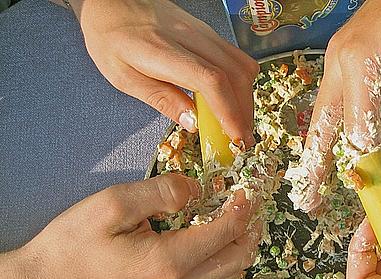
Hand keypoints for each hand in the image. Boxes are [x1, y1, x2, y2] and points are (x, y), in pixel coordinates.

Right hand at [1, 174, 259, 278]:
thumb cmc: (73, 243)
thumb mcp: (114, 204)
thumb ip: (162, 192)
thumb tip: (196, 188)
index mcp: (169, 261)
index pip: (225, 233)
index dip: (241, 208)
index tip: (244, 187)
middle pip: (236, 259)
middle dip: (250, 228)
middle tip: (250, 201)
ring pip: (226, 271)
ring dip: (239, 242)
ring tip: (236, 213)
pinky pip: (209, 275)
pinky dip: (221, 253)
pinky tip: (211, 231)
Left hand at [69, 0, 257, 144]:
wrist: (113, 2)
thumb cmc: (112, 38)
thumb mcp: (124, 77)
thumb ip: (161, 100)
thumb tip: (193, 123)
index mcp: (162, 51)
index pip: (209, 80)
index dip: (228, 110)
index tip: (235, 136)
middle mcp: (190, 37)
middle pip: (234, 75)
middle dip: (243, 112)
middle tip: (241, 140)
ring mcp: (204, 32)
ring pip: (242, 67)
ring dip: (246, 99)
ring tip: (239, 124)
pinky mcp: (209, 33)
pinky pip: (238, 58)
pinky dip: (242, 84)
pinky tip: (233, 100)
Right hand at [295, 0, 380, 210]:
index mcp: (360, 63)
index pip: (358, 128)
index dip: (365, 163)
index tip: (370, 191)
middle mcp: (339, 63)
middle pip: (323, 126)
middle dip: (315, 166)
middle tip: (307, 200)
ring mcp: (336, 60)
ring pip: (320, 115)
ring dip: (314, 151)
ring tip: (308, 183)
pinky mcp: (343, 59)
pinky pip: (330, 102)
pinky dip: (325, 130)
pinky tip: (324, 148)